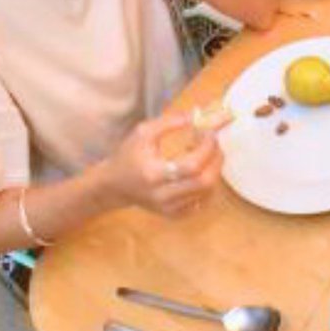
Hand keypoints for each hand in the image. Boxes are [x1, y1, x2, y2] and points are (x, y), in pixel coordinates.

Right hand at [106, 114, 223, 216]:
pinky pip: (203, 202)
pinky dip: (209, 185)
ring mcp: (169, 208)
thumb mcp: (143, 133)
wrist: (113, 186)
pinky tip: (200, 172)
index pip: (191, 165)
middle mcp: (162, 195)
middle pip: (204, 181)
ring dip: (214, 169)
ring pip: (207, 191)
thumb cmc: (128, 156)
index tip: (210, 133)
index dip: (207, 147)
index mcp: (152, 174)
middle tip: (214, 144)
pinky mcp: (173, 214)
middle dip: (217, 159)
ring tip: (204, 156)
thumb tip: (198, 116)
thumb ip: (170, 121)